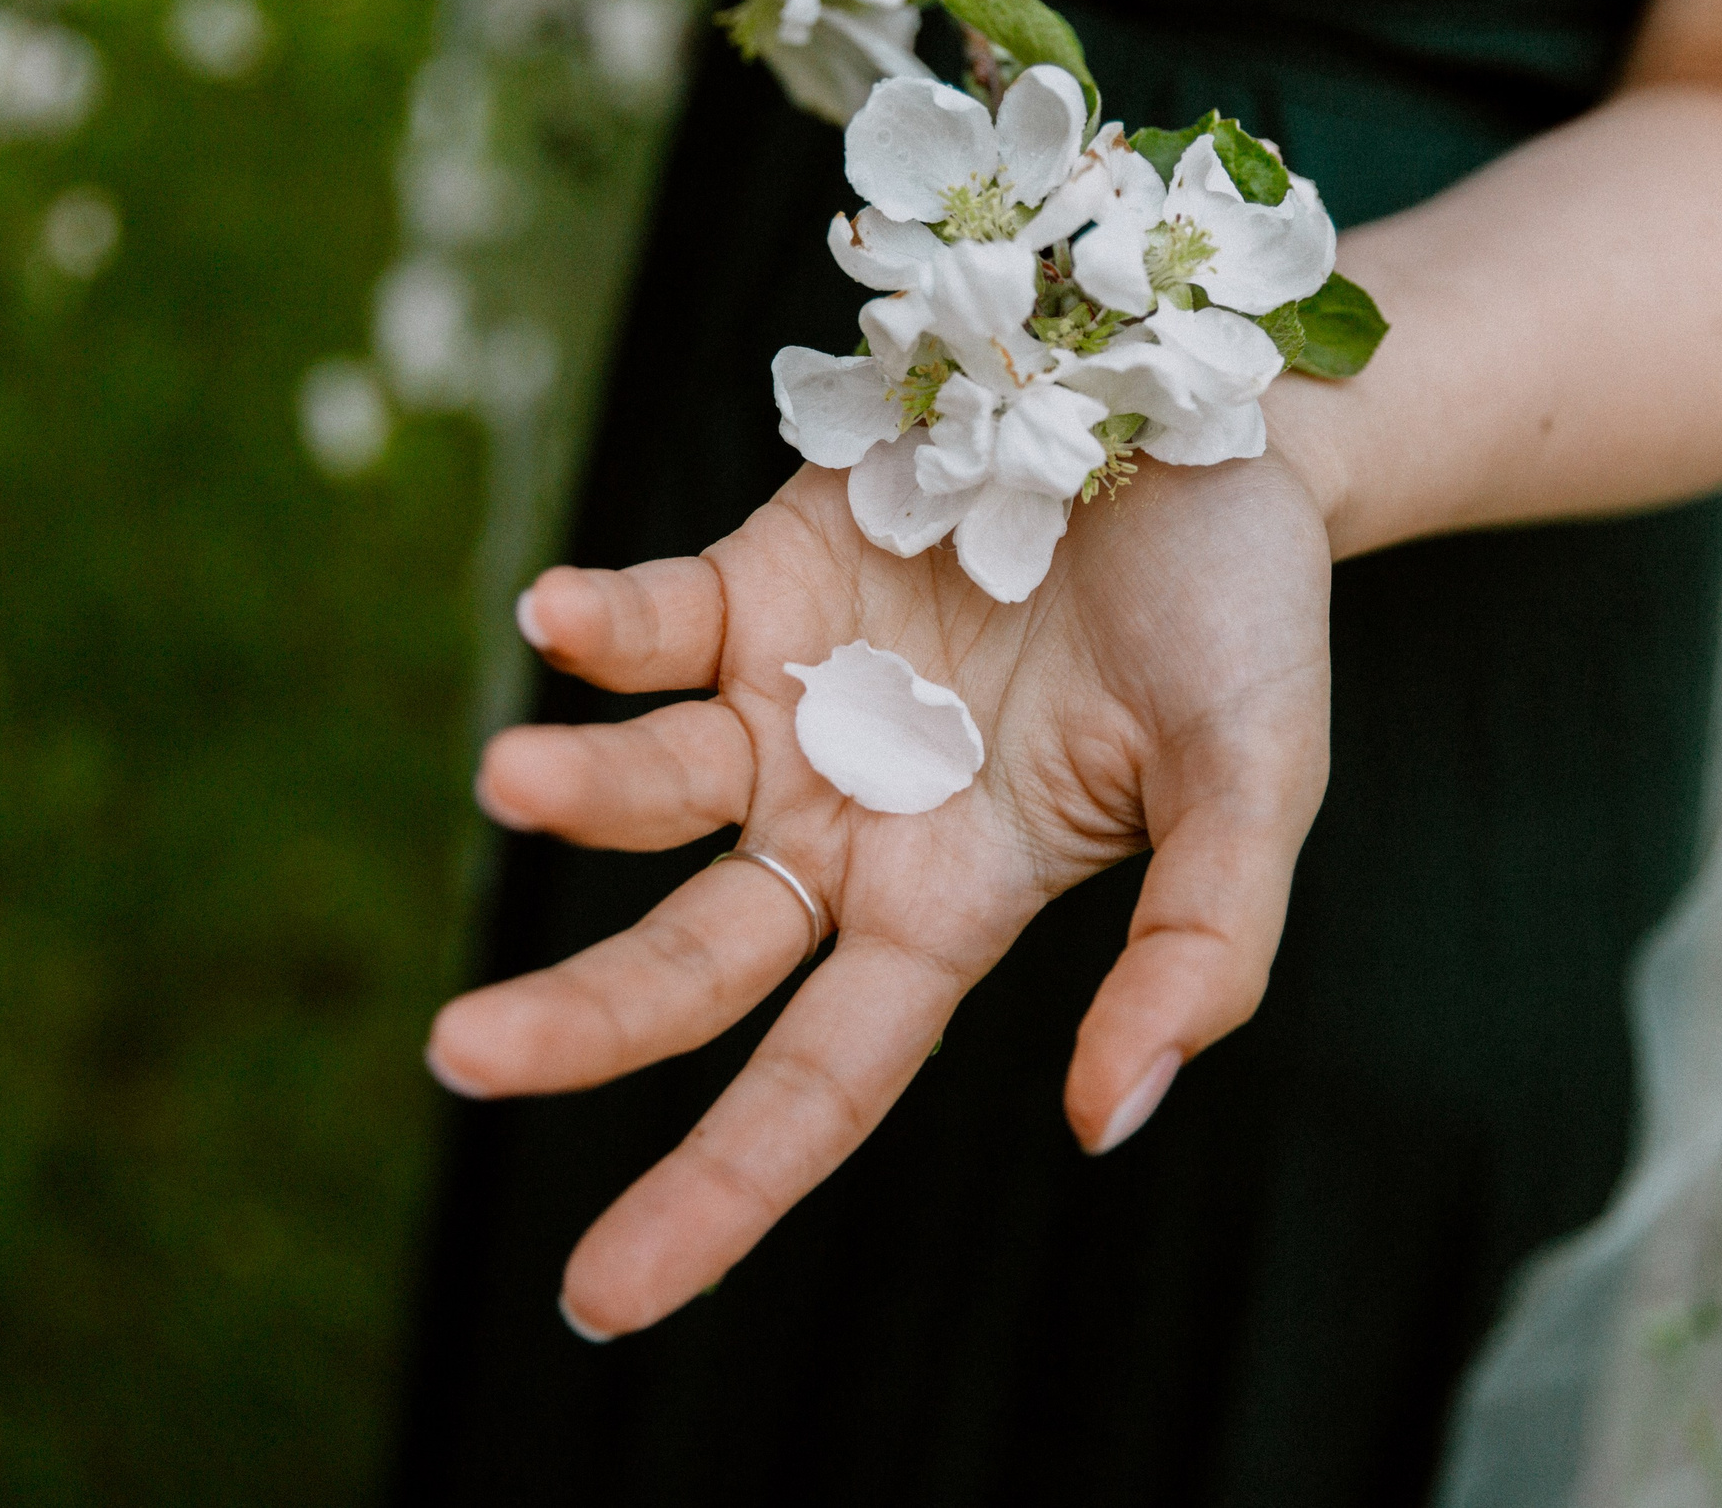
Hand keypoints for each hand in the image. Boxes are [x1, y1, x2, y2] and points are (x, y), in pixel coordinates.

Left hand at [427, 452, 1333, 1338]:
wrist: (1217, 424)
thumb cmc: (1246, 621)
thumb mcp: (1258, 790)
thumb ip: (1200, 952)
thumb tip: (1103, 1121)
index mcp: (953, 902)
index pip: (819, 1079)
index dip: (717, 1191)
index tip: (603, 1297)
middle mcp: (849, 823)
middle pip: (690, 961)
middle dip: (578, 1020)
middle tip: (462, 1056)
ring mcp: (794, 702)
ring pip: (651, 789)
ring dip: (578, 791)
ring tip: (515, 782)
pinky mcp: (761, 579)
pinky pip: (655, 625)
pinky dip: (601, 628)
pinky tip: (558, 620)